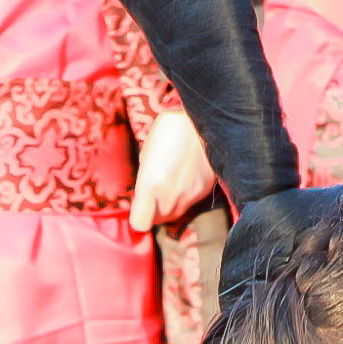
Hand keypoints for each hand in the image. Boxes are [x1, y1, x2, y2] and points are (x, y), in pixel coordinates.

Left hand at [130, 106, 214, 234]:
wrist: (204, 120)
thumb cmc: (169, 130)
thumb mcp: (146, 153)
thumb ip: (144, 179)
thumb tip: (143, 195)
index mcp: (151, 185)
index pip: (140, 223)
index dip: (138, 217)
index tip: (140, 207)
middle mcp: (170, 197)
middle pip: (158, 220)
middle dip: (154, 211)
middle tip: (155, 193)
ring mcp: (189, 196)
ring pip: (174, 213)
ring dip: (169, 205)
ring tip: (170, 183)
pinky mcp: (204, 191)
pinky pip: (189, 203)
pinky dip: (185, 196)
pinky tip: (186, 177)